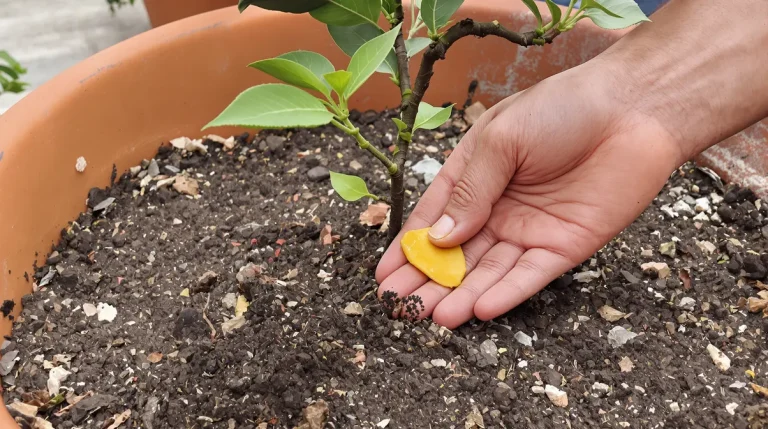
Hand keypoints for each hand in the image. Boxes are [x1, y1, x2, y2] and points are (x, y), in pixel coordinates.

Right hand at [376, 62, 683, 327]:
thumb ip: (470, 191)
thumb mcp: (501, 140)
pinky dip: (507, 293)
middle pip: (456, 253)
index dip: (409, 248)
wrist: (634, 107)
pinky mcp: (564, 246)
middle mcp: (499, 207)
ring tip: (436, 316)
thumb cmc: (562, 109)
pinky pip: (530, 275)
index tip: (385, 276)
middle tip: (402, 308)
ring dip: (463, 294)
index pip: (434, 218)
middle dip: (428, 280)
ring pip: (489, 270)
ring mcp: (530, 229)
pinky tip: (481, 309)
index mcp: (475, 174)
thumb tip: (438, 238)